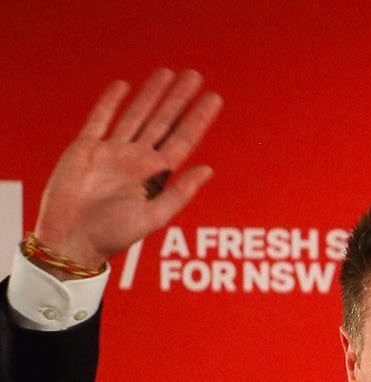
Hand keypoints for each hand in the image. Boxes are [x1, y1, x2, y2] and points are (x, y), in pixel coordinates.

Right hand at [32, 72, 221, 271]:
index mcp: (156, 177)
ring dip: (151, 94)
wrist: (73, 238)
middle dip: (178, 99)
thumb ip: (181, 192)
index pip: (183, 140)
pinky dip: (110, 102)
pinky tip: (124, 86)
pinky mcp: (86, 147)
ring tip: (168, 73)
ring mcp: (112, 152)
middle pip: (163, 122)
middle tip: (195, 75)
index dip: (198, 119)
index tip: (214, 99)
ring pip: (136, 115)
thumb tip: (209, 169)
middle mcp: (137, 160)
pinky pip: (100, 119)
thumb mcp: (155, 216)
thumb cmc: (115, 234)